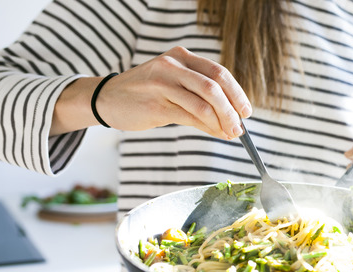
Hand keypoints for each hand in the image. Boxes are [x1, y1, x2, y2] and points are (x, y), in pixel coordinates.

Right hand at [52, 46, 250, 138]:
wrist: (106, 98)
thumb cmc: (146, 93)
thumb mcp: (173, 84)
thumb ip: (200, 95)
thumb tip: (232, 118)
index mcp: (181, 57)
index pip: (218, 73)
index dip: (237, 93)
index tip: (246, 111)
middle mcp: (172, 66)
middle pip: (214, 87)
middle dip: (232, 109)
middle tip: (240, 127)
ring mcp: (162, 83)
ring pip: (204, 103)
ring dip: (222, 122)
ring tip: (230, 133)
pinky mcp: (155, 104)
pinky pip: (190, 117)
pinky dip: (208, 128)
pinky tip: (216, 134)